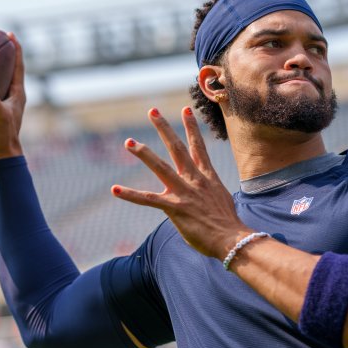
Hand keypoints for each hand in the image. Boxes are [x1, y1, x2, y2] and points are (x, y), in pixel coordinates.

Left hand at [112, 107, 252, 259]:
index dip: (191, 127)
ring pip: (161, 167)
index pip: (198, 147)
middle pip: (178, 148)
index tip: (185, 109)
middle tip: (152, 111)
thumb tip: (204, 198)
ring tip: (129, 142)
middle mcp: (195, 180)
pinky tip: (115, 189)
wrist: (233, 239)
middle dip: (165, 128)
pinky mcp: (175, 208)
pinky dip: (130, 195)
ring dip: (144, 153)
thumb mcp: (221, 202)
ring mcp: (184, 192)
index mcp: (208, 177)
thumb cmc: (228, 225)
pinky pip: (148, 199)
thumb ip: (208, 194)